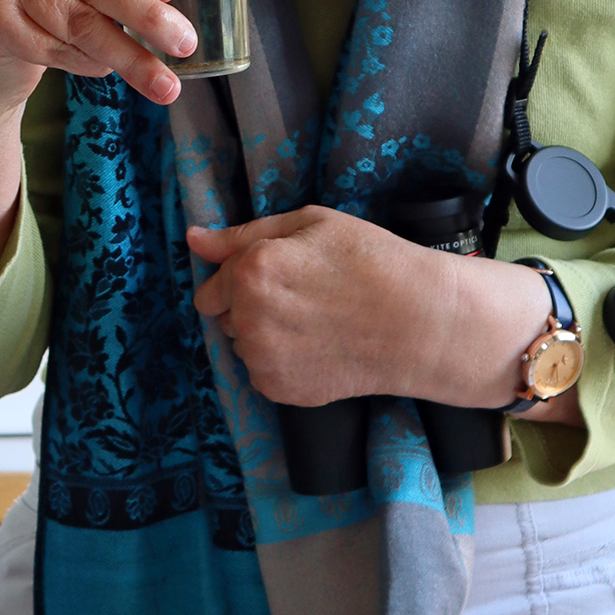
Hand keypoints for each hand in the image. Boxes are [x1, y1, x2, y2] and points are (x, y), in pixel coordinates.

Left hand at [188, 208, 556, 408]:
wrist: (421, 323)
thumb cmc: (371, 262)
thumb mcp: (311, 224)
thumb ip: (242, 234)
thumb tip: (193, 240)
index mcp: (250, 272)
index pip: (210, 288)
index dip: (241, 280)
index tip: (279, 278)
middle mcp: (247, 319)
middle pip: (225, 317)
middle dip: (250, 307)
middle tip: (303, 298)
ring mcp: (263, 360)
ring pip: (244, 345)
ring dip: (265, 335)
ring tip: (315, 322)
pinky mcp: (279, 390)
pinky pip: (263, 372)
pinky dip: (282, 362)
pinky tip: (319, 347)